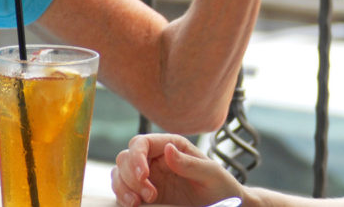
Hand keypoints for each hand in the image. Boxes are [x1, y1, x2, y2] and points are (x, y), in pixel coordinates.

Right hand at [112, 134, 243, 206]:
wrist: (224, 206)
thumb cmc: (221, 186)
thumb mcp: (211, 174)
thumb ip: (189, 163)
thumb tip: (167, 149)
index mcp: (171, 146)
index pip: (141, 143)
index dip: (136, 157)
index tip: (144, 175)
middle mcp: (156, 159)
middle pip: (125, 158)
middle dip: (131, 177)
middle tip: (151, 195)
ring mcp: (148, 177)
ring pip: (119, 174)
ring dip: (123, 188)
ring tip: (139, 202)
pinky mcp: (144, 194)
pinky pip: (122, 191)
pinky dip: (122, 197)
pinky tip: (134, 205)